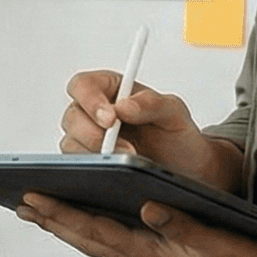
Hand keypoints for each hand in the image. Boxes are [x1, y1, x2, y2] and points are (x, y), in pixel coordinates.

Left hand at [17, 195, 256, 256]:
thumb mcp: (221, 245)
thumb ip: (185, 227)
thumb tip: (149, 207)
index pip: (100, 232)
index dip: (65, 215)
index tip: (35, 197)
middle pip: (90, 240)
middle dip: (54, 221)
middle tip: (21, 202)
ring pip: (101, 243)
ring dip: (69, 226)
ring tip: (41, 210)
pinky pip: (119, 244)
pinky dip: (96, 231)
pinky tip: (86, 221)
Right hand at [60, 71, 240, 188]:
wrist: (185, 167)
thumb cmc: (177, 134)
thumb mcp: (174, 113)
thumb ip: (151, 103)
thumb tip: (123, 106)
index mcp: (110, 89)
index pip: (84, 85)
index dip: (90, 100)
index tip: (110, 118)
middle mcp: (92, 112)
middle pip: (73, 117)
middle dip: (94, 134)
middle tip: (123, 148)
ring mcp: (86, 138)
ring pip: (71, 143)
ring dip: (97, 154)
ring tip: (128, 160)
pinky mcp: (87, 162)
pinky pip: (77, 165)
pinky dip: (94, 168)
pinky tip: (115, 171)